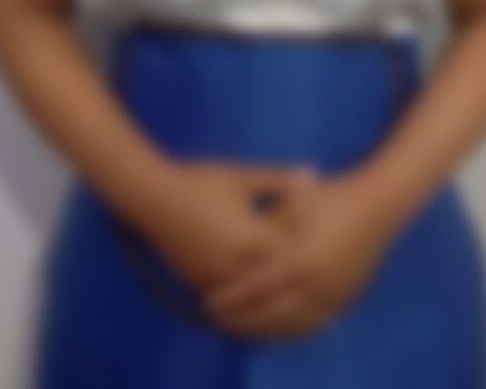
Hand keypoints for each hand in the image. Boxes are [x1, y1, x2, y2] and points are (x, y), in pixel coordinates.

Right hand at [141, 158, 317, 293]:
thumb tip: (314, 175)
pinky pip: (231, 304)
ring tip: (298, 310)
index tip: (331, 250)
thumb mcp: (241, 177)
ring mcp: (217, 279)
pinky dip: (247, 308)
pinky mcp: (200, 284)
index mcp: (252, 238)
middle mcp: (237, 266)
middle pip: (276, 284)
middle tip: (324, 291)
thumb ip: (278, 180)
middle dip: (297, 287)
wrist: (154, 196)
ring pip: (253, 303)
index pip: (291, 253)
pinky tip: (259, 308)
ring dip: (274, 306)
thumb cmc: (200, 181)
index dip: (312, 252)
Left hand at [202, 167, 397, 339]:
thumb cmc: (330, 198)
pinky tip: (278, 327)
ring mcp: (332, 296)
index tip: (208, 302)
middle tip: (219, 321)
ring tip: (243, 326)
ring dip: (265, 329)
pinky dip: (292, 330)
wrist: (376, 205)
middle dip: (242, 320)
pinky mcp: (345, 299)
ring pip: (292, 324)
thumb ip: (264, 229)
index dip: (230, 298)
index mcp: (298, 260)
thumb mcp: (290, 206)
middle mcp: (314, 285)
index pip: (255, 288)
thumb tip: (238, 248)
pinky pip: (315, 324)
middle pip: (270, 313)